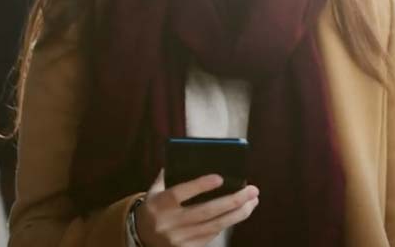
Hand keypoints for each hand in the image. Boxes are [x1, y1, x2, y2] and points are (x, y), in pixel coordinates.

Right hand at [135, 171, 258, 246]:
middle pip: (206, 211)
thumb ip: (169, 175)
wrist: (141, 237)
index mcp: (159, 204)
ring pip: (215, 226)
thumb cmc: (154, 207)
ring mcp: (179, 239)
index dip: (200, 185)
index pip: (180, 193)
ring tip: (253, 201)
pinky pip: (212, 235)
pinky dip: (227, 223)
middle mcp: (169, 223)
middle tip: (252, 190)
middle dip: (233, 201)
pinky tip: (239, 213)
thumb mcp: (155, 190)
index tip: (220, 177)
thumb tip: (191, 156)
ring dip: (238, 213)